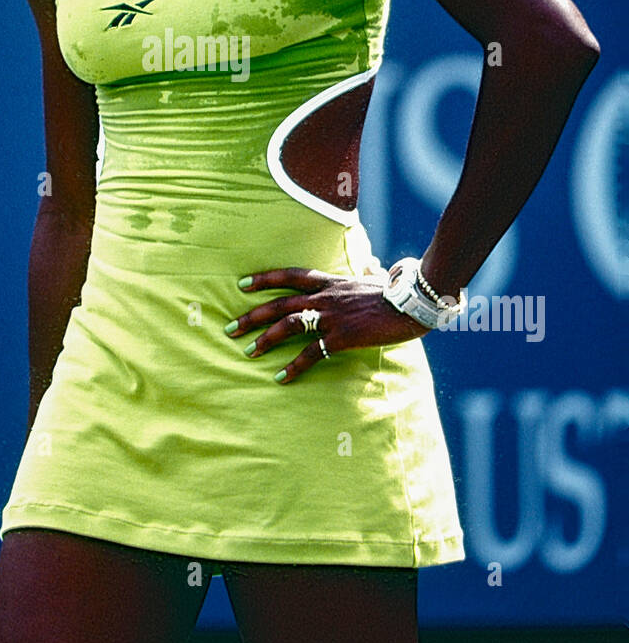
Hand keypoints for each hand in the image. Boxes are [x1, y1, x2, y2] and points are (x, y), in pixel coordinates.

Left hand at [225, 266, 426, 382]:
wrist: (412, 302)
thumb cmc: (397, 292)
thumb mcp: (377, 278)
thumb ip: (368, 272)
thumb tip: (372, 265)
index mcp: (330, 281)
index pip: (290, 275)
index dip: (264, 278)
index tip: (242, 284)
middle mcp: (325, 296)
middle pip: (278, 303)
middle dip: (252, 315)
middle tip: (230, 327)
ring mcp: (331, 316)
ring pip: (287, 325)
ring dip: (265, 339)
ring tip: (248, 351)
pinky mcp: (340, 337)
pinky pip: (310, 354)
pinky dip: (293, 367)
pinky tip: (280, 377)